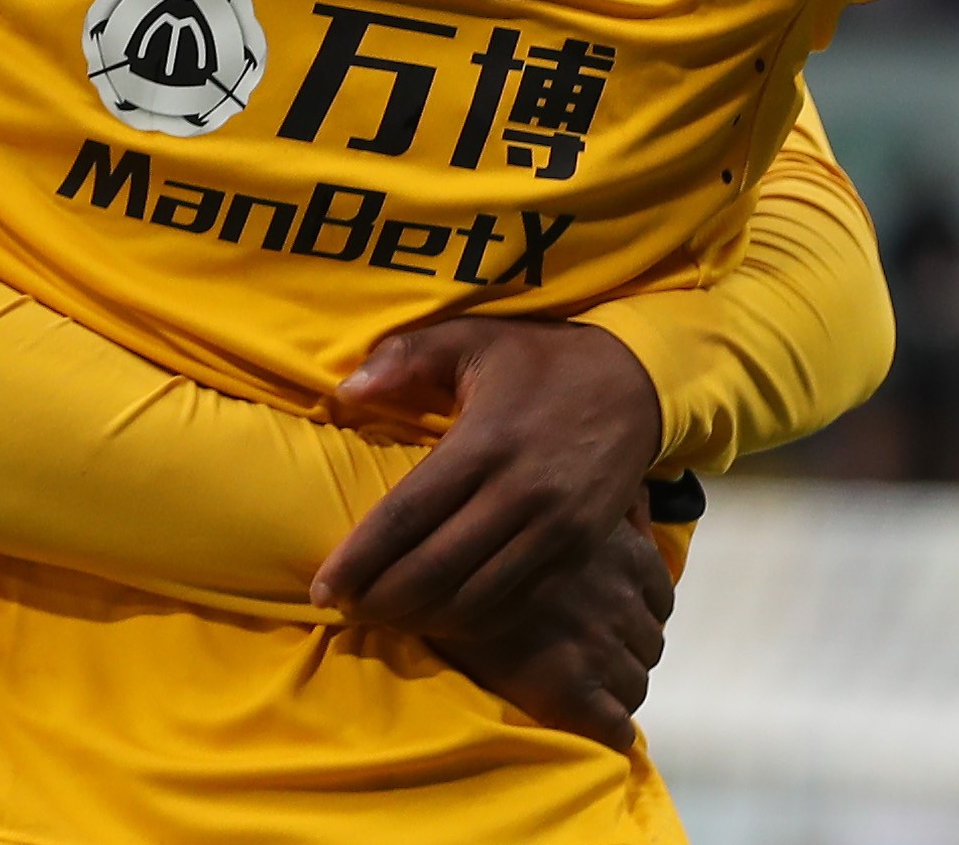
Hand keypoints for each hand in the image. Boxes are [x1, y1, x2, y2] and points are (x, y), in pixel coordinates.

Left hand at [313, 317, 663, 626]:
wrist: (636, 384)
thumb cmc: (541, 361)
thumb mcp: (473, 338)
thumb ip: (405, 357)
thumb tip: (344, 391)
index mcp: (484, 444)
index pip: (407, 516)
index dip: (360, 558)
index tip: (322, 588)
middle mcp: (520, 494)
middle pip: (435, 570)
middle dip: (380, 599)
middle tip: (343, 609)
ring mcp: (555, 530)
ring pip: (476, 598)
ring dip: (422, 618)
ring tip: (383, 616)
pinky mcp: (579, 552)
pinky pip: (518, 603)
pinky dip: (473, 620)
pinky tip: (441, 617)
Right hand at [420, 506, 670, 751]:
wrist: (435, 570)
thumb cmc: (495, 528)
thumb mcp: (561, 502)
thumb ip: (609, 508)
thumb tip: (638, 495)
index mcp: (625, 558)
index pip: (661, 601)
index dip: (637, 613)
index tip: (612, 621)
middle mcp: (619, 602)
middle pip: (651, 644)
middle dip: (626, 650)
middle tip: (591, 652)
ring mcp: (598, 646)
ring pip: (636, 684)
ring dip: (615, 686)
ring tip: (582, 684)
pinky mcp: (572, 691)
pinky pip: (615, 726)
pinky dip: (610, 728)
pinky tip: (591, 722)